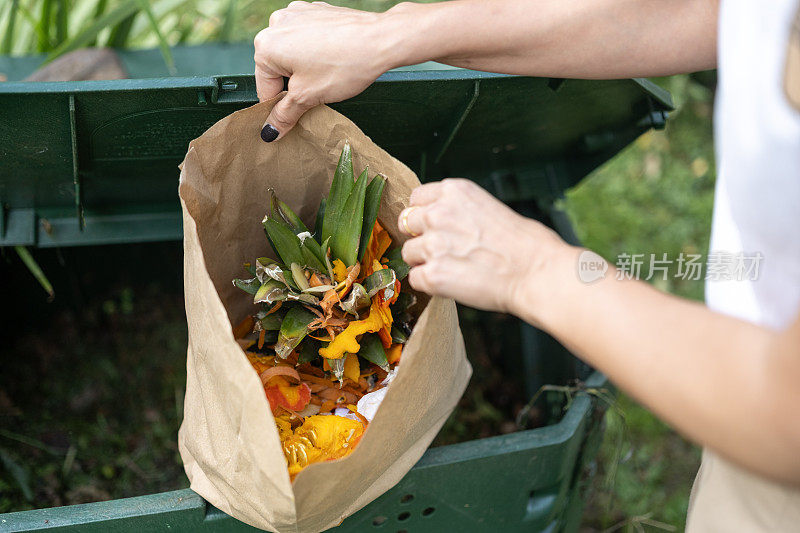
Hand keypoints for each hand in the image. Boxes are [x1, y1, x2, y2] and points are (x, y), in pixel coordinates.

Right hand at [254, 1, 396, 140]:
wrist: (381, 39)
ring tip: (328, 76)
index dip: (279, 108)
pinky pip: (308, 38)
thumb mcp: (308, 97)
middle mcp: (276, 23)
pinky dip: (316, 52)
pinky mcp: (316, 10)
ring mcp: (297, 13)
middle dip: (294, 85)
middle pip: (277, 68)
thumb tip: (269, 132)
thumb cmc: (344, 65)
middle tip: (317, 95)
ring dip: (305, 69)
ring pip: (293, 53)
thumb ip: (284, 114)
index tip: (293, 117)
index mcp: (266, 45)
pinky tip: (334, 60)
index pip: (265, 88)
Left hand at [398, 179, 569, 315]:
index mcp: (454, 192)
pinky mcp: (433, 274)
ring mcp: (433, 244)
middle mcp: (438, 213)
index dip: (424, 215)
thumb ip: (459, 211)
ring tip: (453, 268)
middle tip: (443, 250)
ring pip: (408, 253)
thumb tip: (442, 222)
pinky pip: (415, 279)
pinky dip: (430, 284)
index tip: (435, 227)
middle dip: (421, 236)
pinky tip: (452, 284)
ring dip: (425, 262)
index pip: (416, 199)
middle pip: (407, 223)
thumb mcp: (490, 207)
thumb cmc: (525, 244)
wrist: (537, 273)